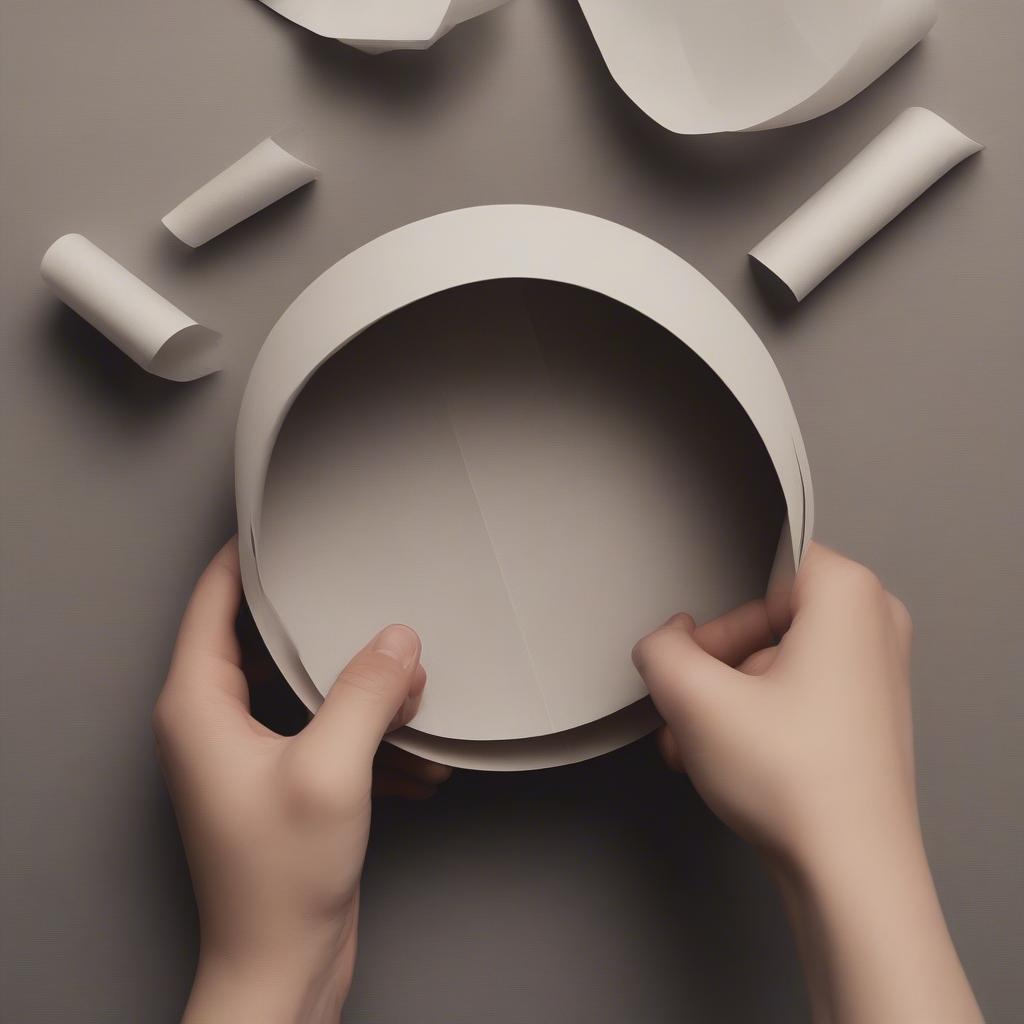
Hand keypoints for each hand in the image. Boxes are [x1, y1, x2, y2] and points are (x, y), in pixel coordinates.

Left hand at [154, 540, 449, 1023]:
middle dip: (325, 628)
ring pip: (304, 688)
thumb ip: (366, 692)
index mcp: (198, 706)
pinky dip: (368, 737)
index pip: (212, 601)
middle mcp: (214, 723)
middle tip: (367, 596)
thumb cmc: (279, 881)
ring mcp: (247, 754)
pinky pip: (326, 731)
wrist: (282, 966)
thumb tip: (398, 639)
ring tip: (410, 694)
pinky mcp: (281, 781)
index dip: (245, 557)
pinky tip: (414, 759)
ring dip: (360, 689)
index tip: (281, 522)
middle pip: (265, 641)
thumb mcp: (331, 769)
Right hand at [633, 543, 981, 1023]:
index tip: (694, 655)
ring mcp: (875, 676)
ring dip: (722, 703)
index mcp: (849, 595)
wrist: (850, 875)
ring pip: (771, 664)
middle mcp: (875, 627)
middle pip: (761, 621)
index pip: (757, 568)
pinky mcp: (865, 719)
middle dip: (712, 670)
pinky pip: (792, 696)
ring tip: (697, 747)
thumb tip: (663, 644)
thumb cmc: (798, 782)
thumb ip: (659, 650)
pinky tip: (722, 762)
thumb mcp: (695, 698)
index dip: (716, 618)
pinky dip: (753, 721)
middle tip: (690, 708)